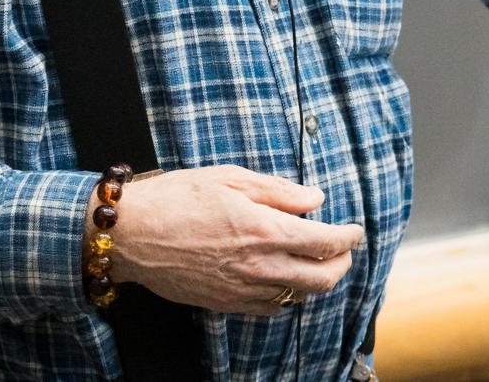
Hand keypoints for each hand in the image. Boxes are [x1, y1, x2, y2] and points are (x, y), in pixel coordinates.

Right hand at [100, 165, 364, 314]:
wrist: (132, 234)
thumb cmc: (179, 198)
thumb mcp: (233, 178)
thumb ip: (280, 191)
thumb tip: (316, 198)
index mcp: (265, 230)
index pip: (325, 241)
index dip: (348, 236)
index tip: (355, 229)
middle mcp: (259, 266)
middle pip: (321, 278)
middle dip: (341, 263)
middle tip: (344, 248)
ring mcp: (242, 290)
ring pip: (298, 297)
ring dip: (317, 281)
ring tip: (320, 263)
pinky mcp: (225, 304)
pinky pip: (270, 309)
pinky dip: (287, 297)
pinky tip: (285, 280)